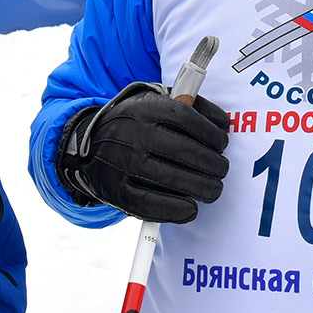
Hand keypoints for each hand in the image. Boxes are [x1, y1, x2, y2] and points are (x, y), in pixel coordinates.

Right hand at [56, 82, 229, 222]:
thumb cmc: (135, 123)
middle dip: (214, 164)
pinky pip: (151, 205)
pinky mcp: (116, 191)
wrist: (89, 145)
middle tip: (222, 170)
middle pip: (184, 151)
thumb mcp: (156, 102)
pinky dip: (177, 210)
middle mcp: (131, 134)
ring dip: (203, 188)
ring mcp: (122, 164)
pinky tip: (191, 208)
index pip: (186, 118)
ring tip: (213, 189)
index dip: (211, 133)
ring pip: (173, 180)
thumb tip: (223, 123)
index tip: (222, 143)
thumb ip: (192, 105)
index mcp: (144, 108)